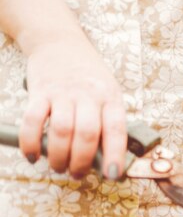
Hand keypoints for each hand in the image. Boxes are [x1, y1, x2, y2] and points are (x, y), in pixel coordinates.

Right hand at [19, 35, 126, 178]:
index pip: (117, 130)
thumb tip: (106, 160)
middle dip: (81, 161)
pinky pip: (33, 120)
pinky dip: (31, 142)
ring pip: (61, 130)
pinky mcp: (39, 91)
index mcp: (111, 98)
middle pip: (86, 133)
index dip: (115, 155)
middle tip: (76, 174)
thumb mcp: (108, 93)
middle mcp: (89, 95)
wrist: (60, 42)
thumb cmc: (89, 76)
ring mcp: (63, 92)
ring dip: (58, 155)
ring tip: (57, 166)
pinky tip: (33, 155)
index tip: (113, 175)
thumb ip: (107, 122)